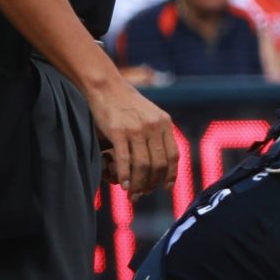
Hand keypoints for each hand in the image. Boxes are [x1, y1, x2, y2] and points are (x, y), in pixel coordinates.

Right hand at [88, 76, 177, 195]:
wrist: (106, 86)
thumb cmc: (126, 103)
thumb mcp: (150, 114)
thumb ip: (158, 132)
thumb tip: (162, 157)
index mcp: (165, 123)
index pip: (174, 155)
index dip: (171, 174)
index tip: (167, 187)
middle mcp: (155, 126)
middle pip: (159, 163)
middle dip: (153, 182)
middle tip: (145, 193)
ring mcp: (137, 129)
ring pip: (143, 165)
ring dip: (139, 183)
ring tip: (134, 193)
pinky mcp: (119, 132)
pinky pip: (125, 160)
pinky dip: (125, 175)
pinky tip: (124, 185)